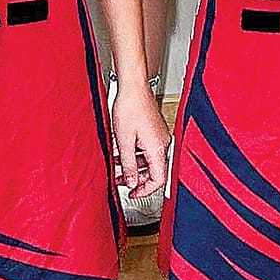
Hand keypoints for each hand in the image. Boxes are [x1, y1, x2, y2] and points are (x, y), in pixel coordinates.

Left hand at [112, 77, 170, 198]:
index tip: (133, 193)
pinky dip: (135, 155)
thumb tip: (131, 182)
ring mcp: (159, 136)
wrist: (133, 86)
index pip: (159, 179)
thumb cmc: (130, 107)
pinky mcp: (154, 131)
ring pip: (149, 160)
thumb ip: (128, 165)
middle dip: (137, 178)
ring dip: (133, 166)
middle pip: (154, 171)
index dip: (145, 190)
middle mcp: (162, 143)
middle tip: (121, 181)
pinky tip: (121, 153)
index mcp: (158, 148)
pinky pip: (147, 149)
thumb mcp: (124, 141)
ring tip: (117, 166)